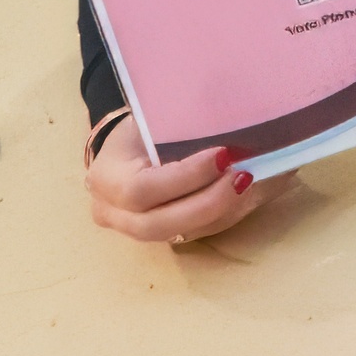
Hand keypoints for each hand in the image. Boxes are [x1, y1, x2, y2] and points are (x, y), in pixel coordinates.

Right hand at [83, 113, 262, 247]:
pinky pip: (196, 234)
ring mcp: (134, 230)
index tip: (222, 155)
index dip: (185, 177)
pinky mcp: (161, 236)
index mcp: (105, 178)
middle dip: (207, 203)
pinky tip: (245, 195)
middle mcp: (113, 212)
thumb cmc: (141, 127)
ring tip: (249, 183)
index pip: (142, 189)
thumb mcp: (149, 118)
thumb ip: (176, 125)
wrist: (128, 150)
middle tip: (243, 175)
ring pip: (181, 234)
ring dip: (222, 211)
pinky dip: (223, 216)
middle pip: (159, 224)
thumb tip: (225, 118)